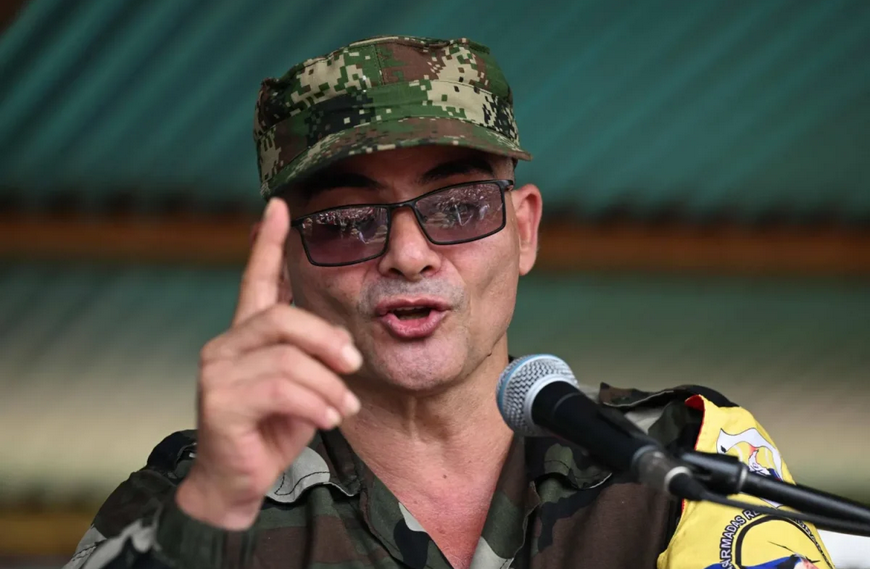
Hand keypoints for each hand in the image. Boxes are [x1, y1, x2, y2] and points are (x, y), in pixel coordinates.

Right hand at [175, 199, 361, 529]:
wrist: (239, 484)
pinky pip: (282, 389)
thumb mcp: (304, 387)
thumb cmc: (274, 431)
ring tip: (341, 410)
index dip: (268, 244)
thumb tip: (340, 344)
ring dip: (327, 387)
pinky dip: (315, 405)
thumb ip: (312, 357)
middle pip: (283, 319)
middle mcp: (225, 345)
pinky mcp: (219, 401)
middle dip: (327, 342)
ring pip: (289, 359)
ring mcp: (218, 372)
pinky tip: (327, 420)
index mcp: (247, 336)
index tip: (279, 207)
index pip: (256, 280)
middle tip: (353, 366)